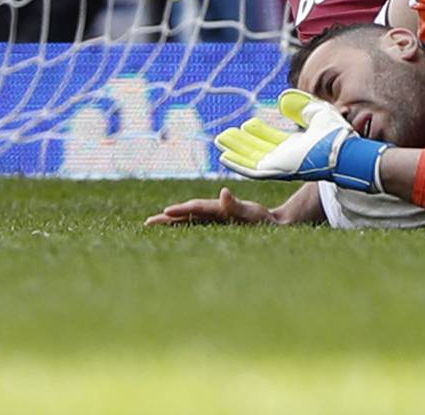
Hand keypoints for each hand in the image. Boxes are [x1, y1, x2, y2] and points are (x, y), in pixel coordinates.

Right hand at [144, 189, 284, 226]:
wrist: (277, 223)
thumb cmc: (265, 221)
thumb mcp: (254, 214)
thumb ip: (237, 206)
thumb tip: (222, 192)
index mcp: (221, 208)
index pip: (197, 208)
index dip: (181, 210)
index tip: (164, 213)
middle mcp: (217, 211)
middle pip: (189, 213)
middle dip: (169, 217)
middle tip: (147, 222)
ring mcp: (217, 218)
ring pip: (191, 219)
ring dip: (174, 222)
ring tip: (155, 225)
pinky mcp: (220, 225)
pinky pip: (198, 226)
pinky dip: (185, 227)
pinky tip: (175, 232)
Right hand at [215, 89, 388, 191]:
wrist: (344, 150)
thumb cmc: (336, 134)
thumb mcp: (317, 113)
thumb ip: (301, 105)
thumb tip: (282, 99)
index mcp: (296, 146)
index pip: (272, 140)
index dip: (258, 133)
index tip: (247, 124)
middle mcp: (285, 157)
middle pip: (258, 150)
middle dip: (241, 143)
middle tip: (225, 134)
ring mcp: (280, 166)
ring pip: (251, 159)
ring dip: (236, 151)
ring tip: (221, 142)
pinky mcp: (277, 172)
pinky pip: (253, 170)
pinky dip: (239, 163)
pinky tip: (226, 156)